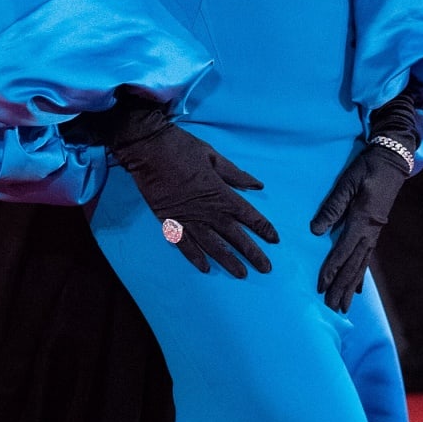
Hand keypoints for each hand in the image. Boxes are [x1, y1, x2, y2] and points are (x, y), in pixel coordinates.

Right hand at [95, 102, 277, 276]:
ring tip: (241, 274)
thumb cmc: (181, 147)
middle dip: (252, 253)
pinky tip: (205, 267)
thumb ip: (236, 175)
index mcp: (221, 194)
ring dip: (228, 261)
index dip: (263, 228)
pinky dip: (195, 257)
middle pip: (235, 237)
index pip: (249, 216)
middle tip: (265, 268)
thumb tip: (257, 185)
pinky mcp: (169, 221)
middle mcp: (207, 211)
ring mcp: (188, 219)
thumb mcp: (214, 156)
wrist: (148, 149)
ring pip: (212, 246)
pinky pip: (184, 244)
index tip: (274, 239)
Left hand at [311, 144, 408, 312]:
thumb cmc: (367, 168)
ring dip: (350, 286)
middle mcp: (371, 231)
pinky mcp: (376, 230)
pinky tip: (357, 289)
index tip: (320, 286)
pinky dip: (361, 274)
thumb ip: (332, 207)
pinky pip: (367, 257)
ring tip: (342, 306)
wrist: (393, 161)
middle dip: (341, 287)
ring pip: (361, 265)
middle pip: (354, 265)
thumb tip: (316, 231)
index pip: (343, 250)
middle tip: (331, 308)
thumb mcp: (347, 183)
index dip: (331, 270)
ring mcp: (375, 232)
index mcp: (363, 220)